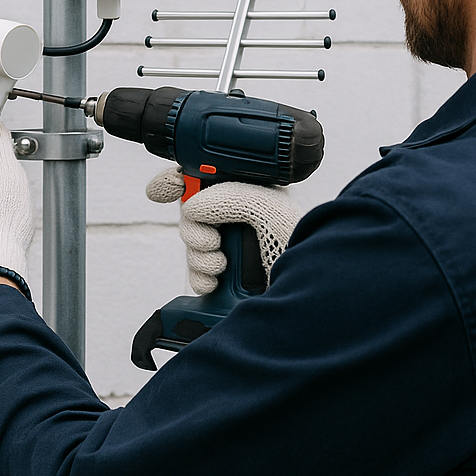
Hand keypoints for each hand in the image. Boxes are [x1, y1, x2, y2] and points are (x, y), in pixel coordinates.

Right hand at [146, 167, 303, 294]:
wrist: (314, 298)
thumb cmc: (307, 248)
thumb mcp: (270, 209)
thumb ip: (228, 196)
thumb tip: (193, 206)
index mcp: (253, 194)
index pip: (207, 177)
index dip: (179, 180)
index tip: (161, 191)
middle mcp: (242, 220)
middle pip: (191, 214)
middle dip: (194, 229)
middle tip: (213, 240)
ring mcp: (235, 251)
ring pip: (192, 246)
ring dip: (200, 257)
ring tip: (222, 264)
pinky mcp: (230, 281)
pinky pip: (197, 276)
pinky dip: (200, 279)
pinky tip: (216, 282)